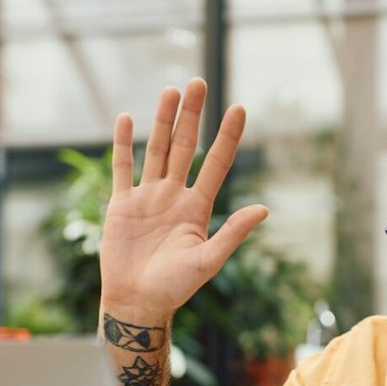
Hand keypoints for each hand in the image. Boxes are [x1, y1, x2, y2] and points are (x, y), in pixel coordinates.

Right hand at [100, 79, 266, 317]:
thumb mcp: (208, 261)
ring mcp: (147, 198)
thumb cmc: (174, 289)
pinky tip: (125, 118)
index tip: (239, 108)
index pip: (217, 163)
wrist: (136, 303)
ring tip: (170, 90)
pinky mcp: (121, 205)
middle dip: (192, 115)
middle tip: (198, 82)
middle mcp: (174, 196)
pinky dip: (123, 144)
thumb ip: (233, 233)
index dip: (228, 136)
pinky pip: (122, 168)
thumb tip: (264, 208)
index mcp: (197, 207)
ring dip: (162, 120)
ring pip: (156, 149)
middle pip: (185, 147)